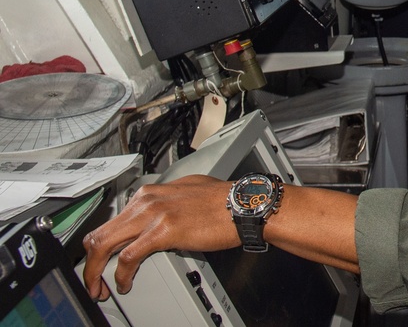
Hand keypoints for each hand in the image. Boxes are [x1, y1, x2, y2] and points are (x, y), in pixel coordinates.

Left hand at [82, 175, 236, 299]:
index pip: (111, 221)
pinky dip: (120, 275)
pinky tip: (125, 283)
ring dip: (97, 272)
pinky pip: (128, 257)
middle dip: (90, 263)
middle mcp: (146, 200)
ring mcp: (153, 214)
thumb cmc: (223, 202)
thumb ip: (167, 204)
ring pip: (105, 244)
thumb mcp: (187, 194)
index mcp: (150, 194)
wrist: (244, 205)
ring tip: (101, 288)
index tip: (101, 262)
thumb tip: (158, 218)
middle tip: (92, 281)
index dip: (100, 246)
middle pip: (99, 233)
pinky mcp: (163, 231)